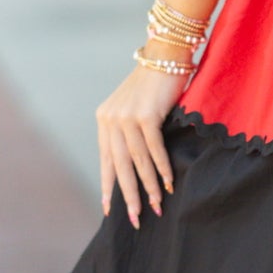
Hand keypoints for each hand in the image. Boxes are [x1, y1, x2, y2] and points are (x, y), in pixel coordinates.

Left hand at [96, 56, 186, 227]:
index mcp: (104, 119)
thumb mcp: (136, 107)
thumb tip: (137, 162)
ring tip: (155, 207)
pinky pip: (153, 149)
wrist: (166, 54)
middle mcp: (111, 119)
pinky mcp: (145, 115)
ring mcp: (126, 117)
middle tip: (134, 218)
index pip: (105, 159)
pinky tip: (167, 184)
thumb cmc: (155, 83)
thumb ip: (131, 130)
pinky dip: (161, 168)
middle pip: (119, 165)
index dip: (108, 185)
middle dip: (128, 195)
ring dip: (147, 187)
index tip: (109, 208)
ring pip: (137, 160)